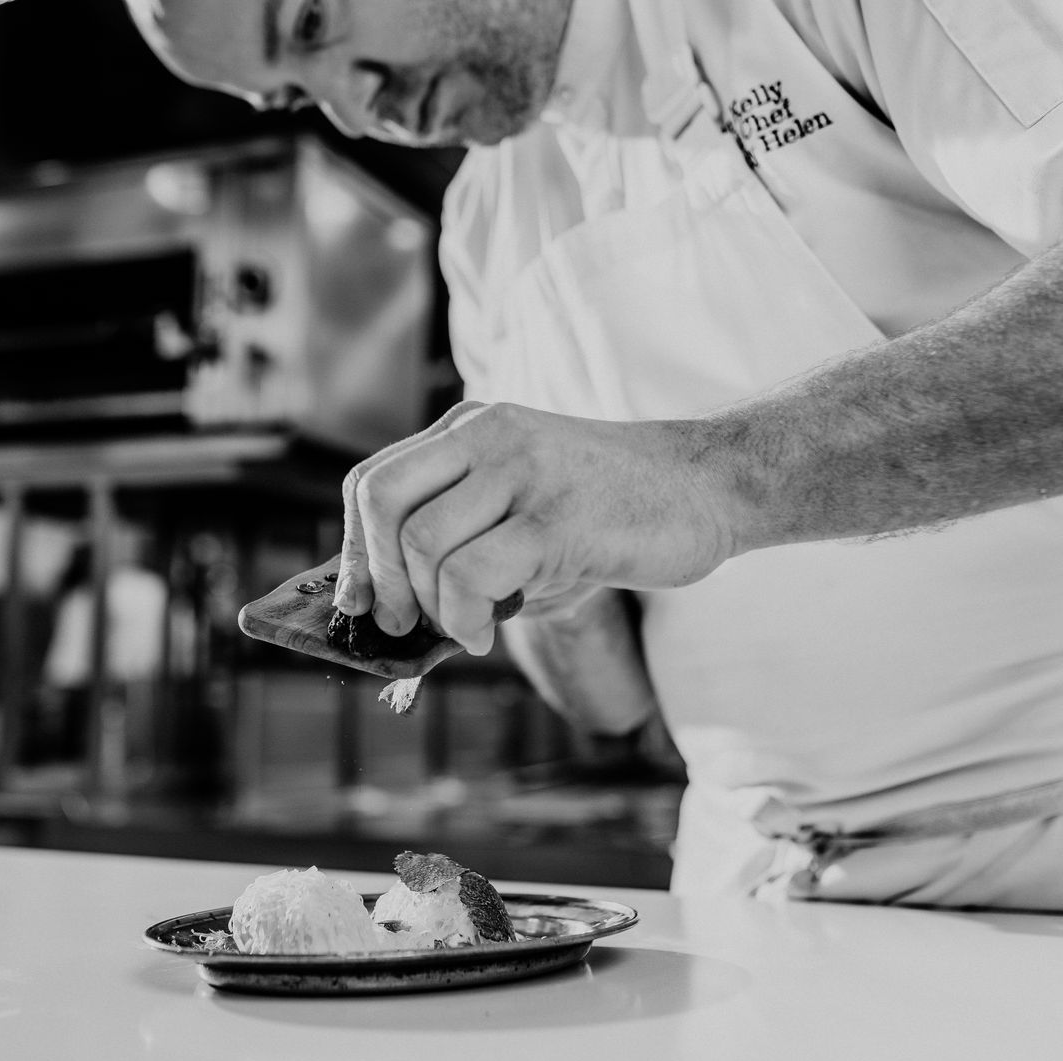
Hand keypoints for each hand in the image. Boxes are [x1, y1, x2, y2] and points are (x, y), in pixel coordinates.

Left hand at [333, 401, 732, 653]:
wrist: (709, 487)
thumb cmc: (610, 516)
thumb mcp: (525, 513)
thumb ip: (465, 546)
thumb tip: (396, 616)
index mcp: (472, 429)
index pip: (373, 481)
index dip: (353, 549)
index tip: (359, 602)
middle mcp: (489, 436)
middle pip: (381, 503)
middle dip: (377, 579)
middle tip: (401, 625)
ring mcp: (525, 470)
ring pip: (423, 544)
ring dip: (430, 608)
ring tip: (466, 628)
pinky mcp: (560, 517)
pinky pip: (474, 575)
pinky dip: (466, 619)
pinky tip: (489, 631)